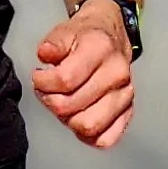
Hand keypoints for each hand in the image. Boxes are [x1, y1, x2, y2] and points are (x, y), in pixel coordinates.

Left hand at [33, 0, 134, 151]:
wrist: (111, 36)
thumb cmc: (85, 37)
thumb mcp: (65, 31)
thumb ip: (53, 43)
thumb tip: (45, 55)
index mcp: (101, 49)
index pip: (65, 80)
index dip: (43, 83)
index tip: (39, 77)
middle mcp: (117, 73)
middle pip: (73, 106)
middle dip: (51, 101)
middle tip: (48, 92)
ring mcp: (125, 95)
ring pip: (89, 126)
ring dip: (68, 120)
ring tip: (63, 104)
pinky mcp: (128, 112)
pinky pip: (106, 138)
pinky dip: (88, 135)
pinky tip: (79, 117)